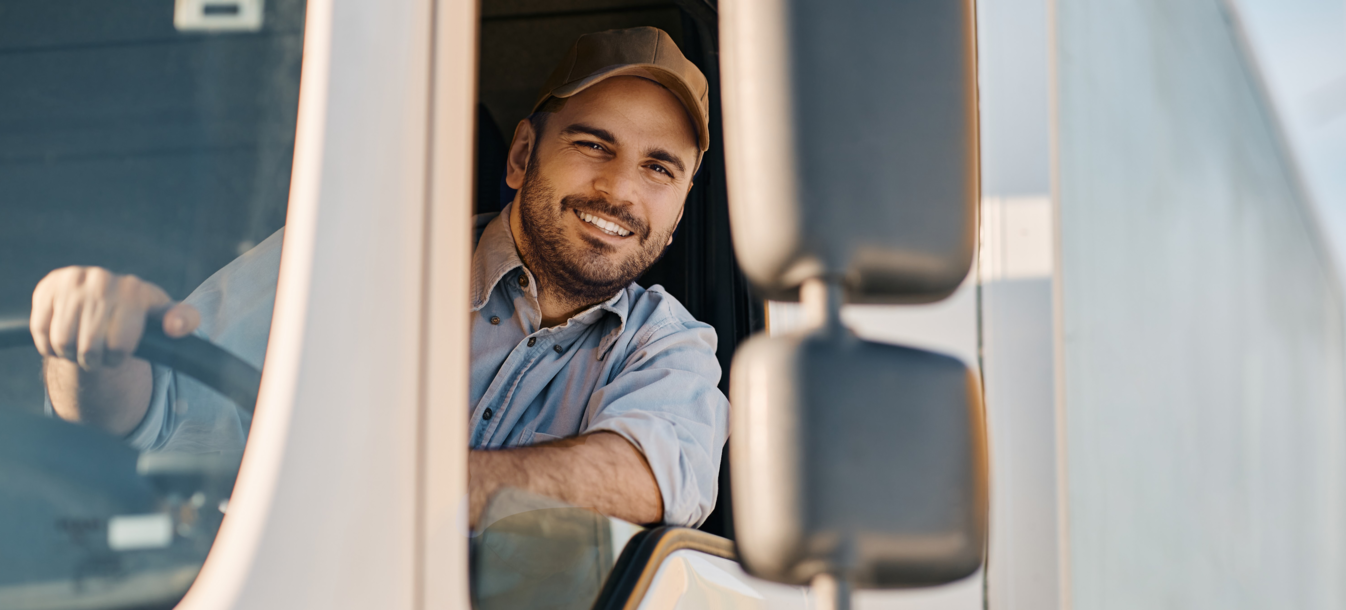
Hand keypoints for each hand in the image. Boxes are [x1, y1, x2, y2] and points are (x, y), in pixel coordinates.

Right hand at [30, 267, 199, 369]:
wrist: (102, 299)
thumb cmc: (137, 315)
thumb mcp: (164, 317)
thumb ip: (183, 321)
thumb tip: (174, 327)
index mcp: (135, 289)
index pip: (120, 346)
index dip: (118, 357)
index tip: (122, 350)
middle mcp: (103, 279)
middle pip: (89, 349)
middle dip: (94, 359)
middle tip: (98, 351)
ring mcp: (72, 280)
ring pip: (63, 343)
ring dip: (70, 354)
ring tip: (82, 344)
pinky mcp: (47, 287)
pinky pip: (41, 332)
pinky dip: (49, 345)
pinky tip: (64, 336)